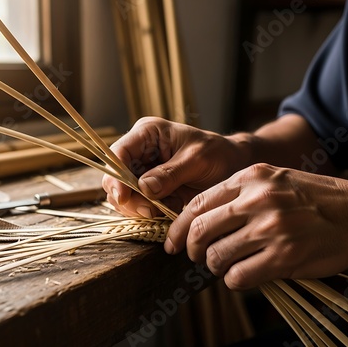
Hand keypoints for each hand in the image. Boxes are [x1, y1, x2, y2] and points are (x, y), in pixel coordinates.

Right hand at [102, 117, 250, 217]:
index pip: (118, 153)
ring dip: (141, 208)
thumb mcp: (198, 160)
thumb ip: (170, 173)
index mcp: (147, 134)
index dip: (115, 176)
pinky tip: (171, 208)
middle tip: (152, 210)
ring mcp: (142, 172)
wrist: (231, 167)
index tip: (123, 197)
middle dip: (129, 198)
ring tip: (170, 205)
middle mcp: (139, 152)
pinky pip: (137, 206)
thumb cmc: (218, 154)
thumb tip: (143, 187)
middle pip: (115, 178)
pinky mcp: (148, 190)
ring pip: (123, 196)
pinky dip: (150, 212)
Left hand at [166, 163, 347, 289]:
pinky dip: (234, 280)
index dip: (179, 226)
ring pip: (216, 256)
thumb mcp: (274, 179)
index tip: (173, 241)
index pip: (198, 203)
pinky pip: (238, 276)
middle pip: (201, 230)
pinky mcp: (283, 257)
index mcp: (251, 178)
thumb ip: (239, 193)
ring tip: (227, 264)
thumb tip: (201, 218)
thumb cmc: (314, 199)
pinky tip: (244, 274)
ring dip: (215, 266)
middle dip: (190, 248)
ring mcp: (270, 229)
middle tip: (195, 256)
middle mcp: (257, 200)